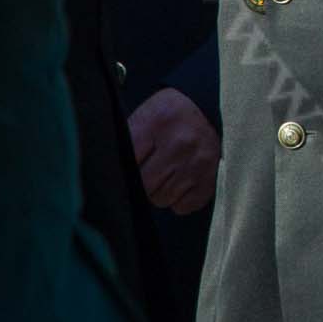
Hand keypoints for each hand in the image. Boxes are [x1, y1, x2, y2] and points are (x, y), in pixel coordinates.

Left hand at [127, 87, 219, 214]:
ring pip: (161, 199)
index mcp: (159, 121)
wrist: (214, 114)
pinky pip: (182, 207)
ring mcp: (198, 163)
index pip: (129, 161)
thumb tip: (108, 173)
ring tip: (168, 173)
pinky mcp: (211, 181)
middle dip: (144, 181)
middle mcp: (181, 143)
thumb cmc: (171, 119)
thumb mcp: (148, 115)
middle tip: (150, 168)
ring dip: (160, 191)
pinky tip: (182, 181)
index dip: (126, 166)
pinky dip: (179, 199)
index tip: (132, 162)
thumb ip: (129, 139)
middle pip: (145, 184)